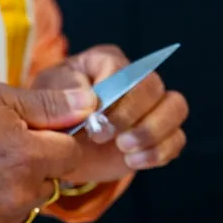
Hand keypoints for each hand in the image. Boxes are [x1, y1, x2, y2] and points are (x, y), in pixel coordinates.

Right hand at [0, 82, 96, 222]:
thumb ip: (47, 105)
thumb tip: (89, 104)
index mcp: (30, 156)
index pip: (71, 153)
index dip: (53, 141)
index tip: (29, 135)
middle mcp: (22, 194)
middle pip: (50, 181)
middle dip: (33, 167)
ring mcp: (2, 220)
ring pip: (25, 203)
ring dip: (12, 190)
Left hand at [31, 45, 188, 183]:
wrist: (59, 147)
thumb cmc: (52, 115)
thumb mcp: (45, 98)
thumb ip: (63, 93)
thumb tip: (92, 99)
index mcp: (107, 61)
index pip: (123, 69)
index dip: (112, 96)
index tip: (92, 118)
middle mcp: (136, 78)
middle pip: (153, 86)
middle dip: (130, 114)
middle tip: (105, 135)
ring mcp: (151, 107)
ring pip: (176, 107)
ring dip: (152, 131)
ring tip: (124, 149)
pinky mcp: (159, 136)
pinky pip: (177, 139)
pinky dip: (159, 152)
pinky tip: (133, 161)